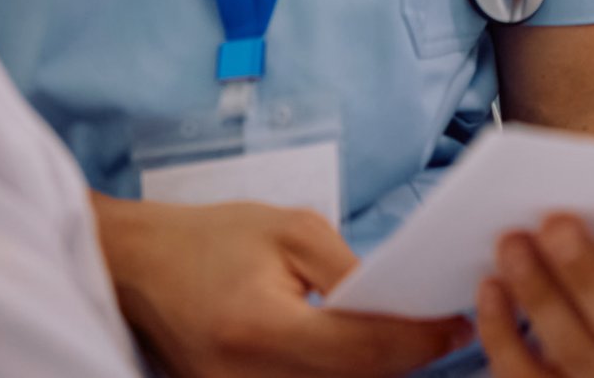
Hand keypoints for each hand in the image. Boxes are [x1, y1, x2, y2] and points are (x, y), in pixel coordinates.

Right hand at [92, 194, 471, 377]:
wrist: (134, 266)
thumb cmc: (212, 237)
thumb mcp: (291, 230)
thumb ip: (349, 269)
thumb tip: (402, 300)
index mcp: (260, 328)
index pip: (360, 351)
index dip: (418, 340)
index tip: (458, 324)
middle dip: (407, 358)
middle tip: (450, 328)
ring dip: (378, 370)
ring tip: (417, 336)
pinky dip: (343, 375)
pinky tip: (368, 350)